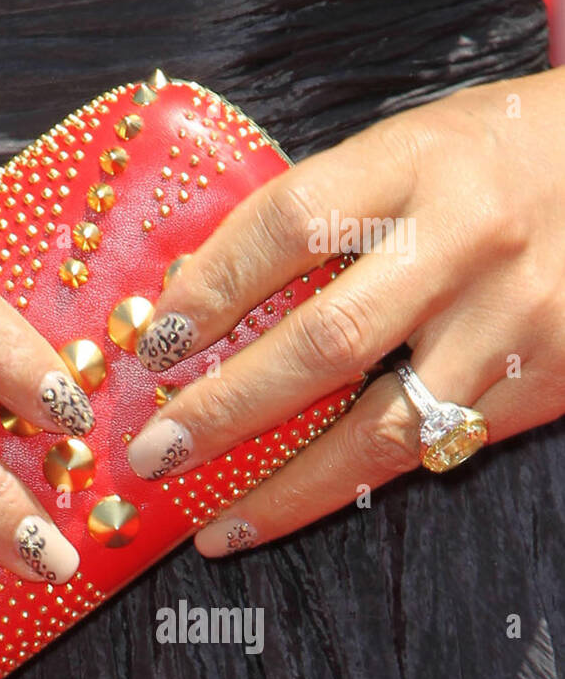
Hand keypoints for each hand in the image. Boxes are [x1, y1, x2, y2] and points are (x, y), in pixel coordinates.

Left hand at [124, 68, 564, 555]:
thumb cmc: (499, 159)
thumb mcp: (407, 151)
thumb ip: (320, 213)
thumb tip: (201, 296)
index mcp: (415, 163)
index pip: (287, 224)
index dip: (209, 289)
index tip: (156, 345)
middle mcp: (467, 241)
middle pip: (324, 341)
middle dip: (225, 411)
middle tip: (153, 454)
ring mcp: (515, 320)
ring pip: (381, 430)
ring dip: (285, 490)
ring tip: (215, 528)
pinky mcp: (550, 382)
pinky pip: (432, 450)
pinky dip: (356, 484)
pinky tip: (300, 505)